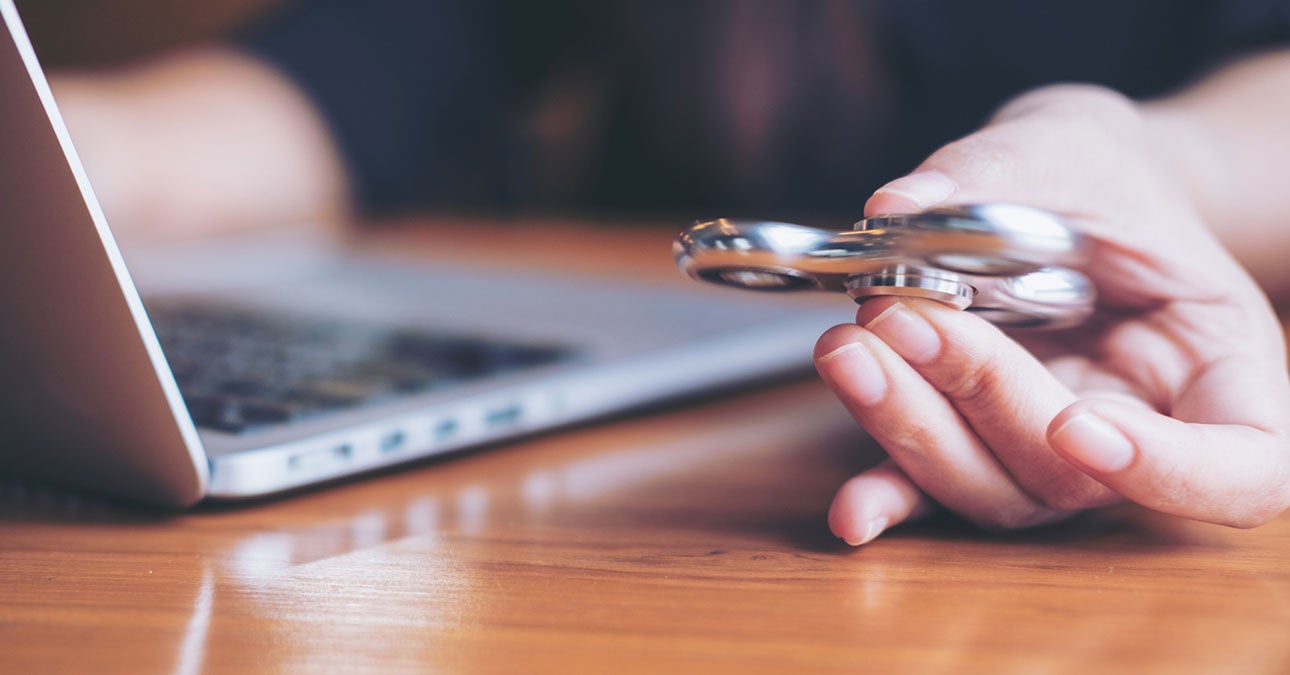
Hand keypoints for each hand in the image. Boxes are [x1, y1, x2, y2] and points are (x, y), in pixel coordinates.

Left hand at [815, 84, 1289, 544]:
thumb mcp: (1070, 147)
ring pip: (995, 490)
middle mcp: (1137, 428)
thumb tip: (897, 206)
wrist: (1063, 191)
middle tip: (903, 314)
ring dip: (912, 430)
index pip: (1243, 468)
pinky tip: (849, 508)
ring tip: (851, 348)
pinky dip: (891, 495)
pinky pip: (938, 492)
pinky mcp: (976, 446)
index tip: (1077, 422)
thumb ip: (999, 172)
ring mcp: (1050, 453)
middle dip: (980, 396)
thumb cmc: (1097, 174)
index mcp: (1218, 367)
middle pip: (1073, 476)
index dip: (1171, 473)